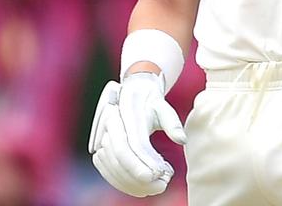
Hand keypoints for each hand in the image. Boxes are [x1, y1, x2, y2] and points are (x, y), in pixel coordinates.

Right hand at [88, 73, 186, 196]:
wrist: (131, 92)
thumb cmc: (150, 102)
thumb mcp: (163, 106)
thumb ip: (172, 122)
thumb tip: (182, 140)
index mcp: (129, 111)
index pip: (135, 141)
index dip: (146, 160)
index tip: (161, 175)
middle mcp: (112, 122)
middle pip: (120, 154)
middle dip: (138, 174)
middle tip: (160, 186)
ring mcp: (102, 134)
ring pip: (110, 163)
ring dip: (129, 181)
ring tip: (153, 189)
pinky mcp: (99, 145)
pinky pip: (104, 167)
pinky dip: (119, 181)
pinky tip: (138, 188)